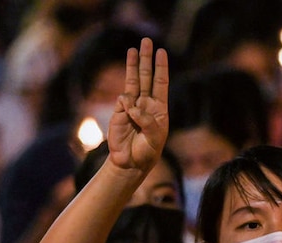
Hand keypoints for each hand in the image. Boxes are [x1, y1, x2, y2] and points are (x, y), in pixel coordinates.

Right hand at [107, 37, 168, 172]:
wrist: (131, 162)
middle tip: (146, 41)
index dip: (161, 67)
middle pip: (146, 76)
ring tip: (132, 49)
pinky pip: (122, 101)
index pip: (161, 82)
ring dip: (132, 66)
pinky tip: (128, 112)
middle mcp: (145, 104)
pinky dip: (125, 104)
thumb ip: (145, 120)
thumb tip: (131, 105)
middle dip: (146, 59)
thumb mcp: (154, 137)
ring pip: (132, 82)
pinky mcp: (119, 113)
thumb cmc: (147, 150)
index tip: (162, 52)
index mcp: (159, 108)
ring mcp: (131, 107)